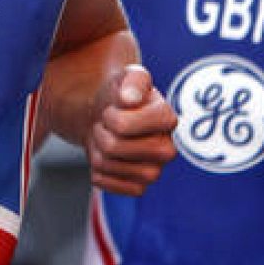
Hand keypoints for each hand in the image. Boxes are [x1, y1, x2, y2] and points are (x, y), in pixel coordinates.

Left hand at [84, 64, 177, 196]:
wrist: (109, 118)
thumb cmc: (121, 96)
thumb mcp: (129, 76)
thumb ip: (133, 80)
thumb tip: (129, 99)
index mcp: (167, 120)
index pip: (122, 126)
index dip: (109, 116)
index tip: (114, 110)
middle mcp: (167, 149)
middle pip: (112, 147)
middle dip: (101, 133)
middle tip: (107, 126)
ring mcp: (154, 172)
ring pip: (106, 165)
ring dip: (97, 149)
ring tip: (108, 138)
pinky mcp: (139, 188)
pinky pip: (104, 183)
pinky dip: (96, 170)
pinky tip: (107, 158)